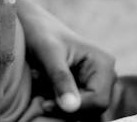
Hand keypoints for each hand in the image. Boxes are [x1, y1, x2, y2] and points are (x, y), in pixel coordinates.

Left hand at [16, 0, 116, 115]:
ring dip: (61, 104)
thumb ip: (60, 79)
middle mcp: (106, 75)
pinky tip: (44, 89)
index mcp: (104, 64)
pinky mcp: (85, 87)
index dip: (74, 108)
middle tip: (40, 96)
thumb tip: (72, 108)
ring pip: (84, 110)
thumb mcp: (47, 54)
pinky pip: (76, 106)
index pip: (99, 101)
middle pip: (93, 108)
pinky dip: (59, 102)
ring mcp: (97, 82)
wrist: (30, 26)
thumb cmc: (38, 34)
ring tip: (41, 87)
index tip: (45, 104)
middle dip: (66, 106)